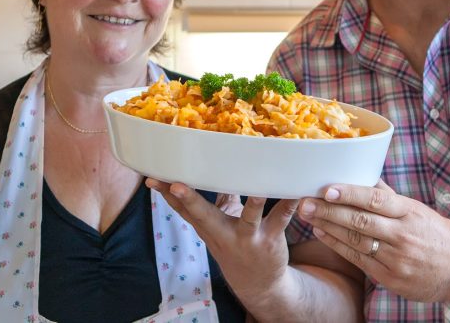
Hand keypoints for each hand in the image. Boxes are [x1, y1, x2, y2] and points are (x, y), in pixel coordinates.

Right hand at [145, 179, 300, 301]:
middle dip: (189, 200)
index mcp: (208, 227)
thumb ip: (213, 198)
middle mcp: (223, 233)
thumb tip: (206, 166)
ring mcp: (247, 237)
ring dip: (253, 203)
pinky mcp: (270, 239)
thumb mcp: (217, 226)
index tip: (152, 179)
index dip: (167, 195)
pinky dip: (290, 205)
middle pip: (203, 215)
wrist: (259, 283)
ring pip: (249, 218)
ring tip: (257, 189)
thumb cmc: (235, 244)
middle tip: (176, 184)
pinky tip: (297, 192)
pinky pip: (281, 219)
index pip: (183, 209)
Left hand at [298, 180, 449, 302]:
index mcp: (410, 212)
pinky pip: (359, 260)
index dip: (350, 193)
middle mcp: (403, 235)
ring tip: (308, 215)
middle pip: (360, 221)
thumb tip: (363, 175)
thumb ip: (388, 196)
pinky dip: (338, 246)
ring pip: (356, 240)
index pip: (376, 200)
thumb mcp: (416, 210)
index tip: (326, 188)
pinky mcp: (391, 278)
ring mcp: (397, 258)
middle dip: (329, 211)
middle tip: (305, 201)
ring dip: (328, 227)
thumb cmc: (436, 233)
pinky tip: (322, 234)